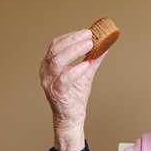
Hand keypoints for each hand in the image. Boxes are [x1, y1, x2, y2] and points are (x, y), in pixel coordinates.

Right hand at [39, 29, 105, 149]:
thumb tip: (105, 43)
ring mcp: (48, 83)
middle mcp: (45, 72)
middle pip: (55, 50)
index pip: (56, 44)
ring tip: (89, 46)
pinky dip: (75, 71)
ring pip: (57, 62)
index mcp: (49, 64)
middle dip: (73, 40)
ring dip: (74, 51)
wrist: (72, 117)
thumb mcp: (85, 72)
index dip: (71, 36)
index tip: (87, 32)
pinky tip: (86, 65)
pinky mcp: (56, 94)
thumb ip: (93, 58)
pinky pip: (64, 80)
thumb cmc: (75, 95)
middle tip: (89, 36)